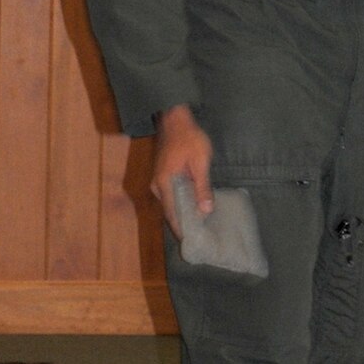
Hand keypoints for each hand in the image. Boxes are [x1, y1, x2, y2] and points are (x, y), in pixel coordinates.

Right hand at [152, 104, 213, 233]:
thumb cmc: (190, 138)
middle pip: (169, 212)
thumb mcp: (201, 162)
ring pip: (170, 205)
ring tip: (198, 229)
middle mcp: (157, 185)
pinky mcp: (163, 177)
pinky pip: (171, 197)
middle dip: (182, 226)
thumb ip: (203, 186)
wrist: (176, 119)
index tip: (190, 244)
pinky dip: (181, 205)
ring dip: (182, 215)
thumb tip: (206, 210)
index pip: (172, 214)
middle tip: (198, 240)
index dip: (181, 230)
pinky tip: (193, 210)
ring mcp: (158, 181)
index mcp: (165, 183)